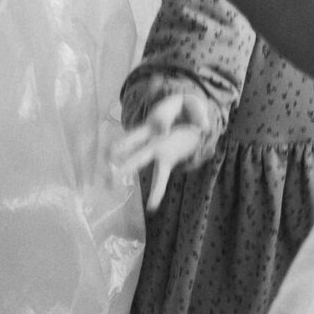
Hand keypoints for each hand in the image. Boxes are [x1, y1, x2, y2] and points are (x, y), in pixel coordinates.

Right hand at [113, 91, 215, 208]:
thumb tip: (204, 128)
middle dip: (124, 148)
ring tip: (110, 184)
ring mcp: (156, 149)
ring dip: (127, 170)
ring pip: (140, 159)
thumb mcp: (193, 105)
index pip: (161, 121)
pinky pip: (159, 177)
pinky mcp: (166, 159)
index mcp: (159, 118)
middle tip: (109, 157)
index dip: (162, 124)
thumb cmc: (186, 108)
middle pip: (136, 141)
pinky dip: (156, 191)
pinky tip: (152, 207)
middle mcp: (152, 135)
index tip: (163, 128)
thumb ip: (198, 114)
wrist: (185, 115)